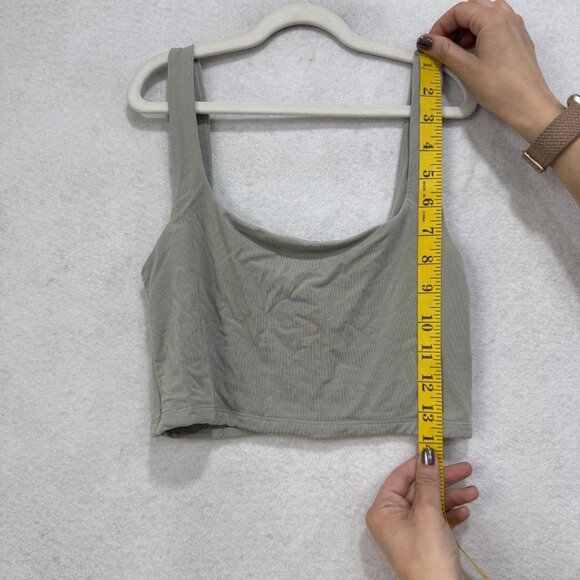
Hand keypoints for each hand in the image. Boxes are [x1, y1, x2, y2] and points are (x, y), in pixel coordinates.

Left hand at [365, 448, 478, 579]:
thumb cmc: (427, 554)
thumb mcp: (428, 512)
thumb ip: (428, 481)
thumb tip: (427, 454)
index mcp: (383, 510)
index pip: (400, 476)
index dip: (420, 463)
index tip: (439, 451)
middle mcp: (392, 518)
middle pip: (418, 489)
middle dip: (442, 480)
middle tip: (465, 469)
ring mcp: (408, 530)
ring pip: (430, 504)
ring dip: (451, 497)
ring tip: (473, 492)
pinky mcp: (424, 541)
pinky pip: (436, 520)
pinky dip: (451, 514)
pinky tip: (465, 512)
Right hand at [416, 0, 563, 141]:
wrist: (528, 104)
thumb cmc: (501, 88)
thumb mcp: (466, 69)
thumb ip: (444, 51)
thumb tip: (426, 41)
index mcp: (493, 19)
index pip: (460, 10)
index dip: (441, 25)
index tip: (431, 43)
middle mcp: (506, 17)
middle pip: (473, 8)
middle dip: (453, 24)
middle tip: (441, 44)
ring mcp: (515, 26)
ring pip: (486, 14)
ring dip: (468, 27)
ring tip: (457, 48)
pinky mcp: (518, 38)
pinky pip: (497, 24)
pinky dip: (481, 32)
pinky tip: (474, 52)